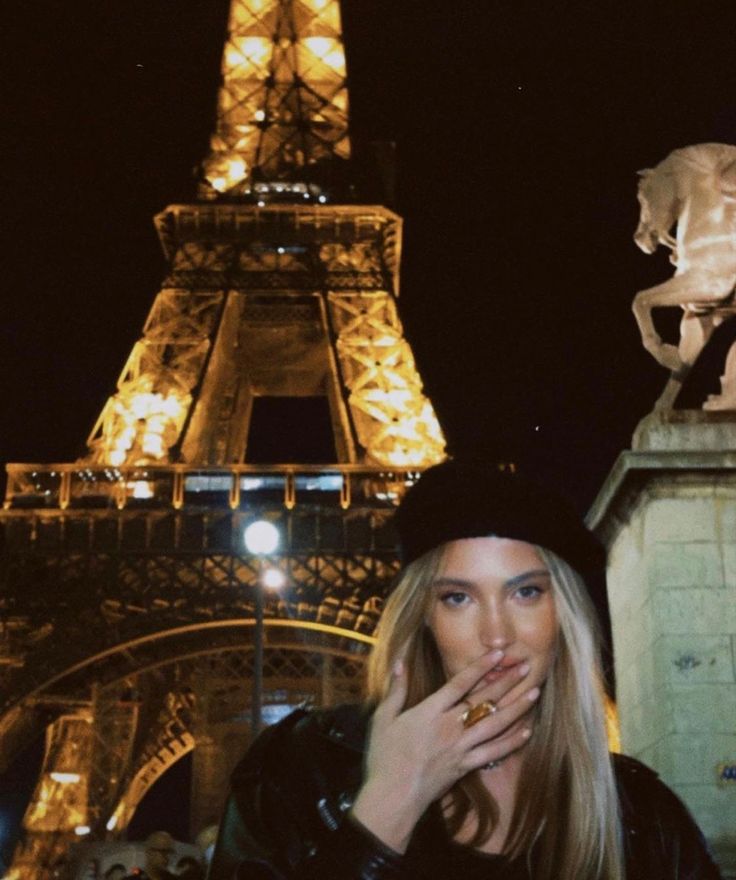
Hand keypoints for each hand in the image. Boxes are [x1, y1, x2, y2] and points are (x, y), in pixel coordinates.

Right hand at [350, 649, 538, 852]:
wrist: (392, 796)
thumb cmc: (384, 756)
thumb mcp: (383, 718)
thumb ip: (396, 689)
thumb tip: (400, 662)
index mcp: (430, 711)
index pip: (460, 683)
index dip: (480, 667)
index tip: (497, 654)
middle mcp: (450, 726)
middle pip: (484, 700)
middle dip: (506, 682)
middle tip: (526, 667)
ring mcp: (460, 747)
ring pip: (495, 724)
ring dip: (517, 708)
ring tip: (534, 693)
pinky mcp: (465, 766)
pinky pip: (493, 752)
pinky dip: (511, 742)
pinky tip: (526, 732)